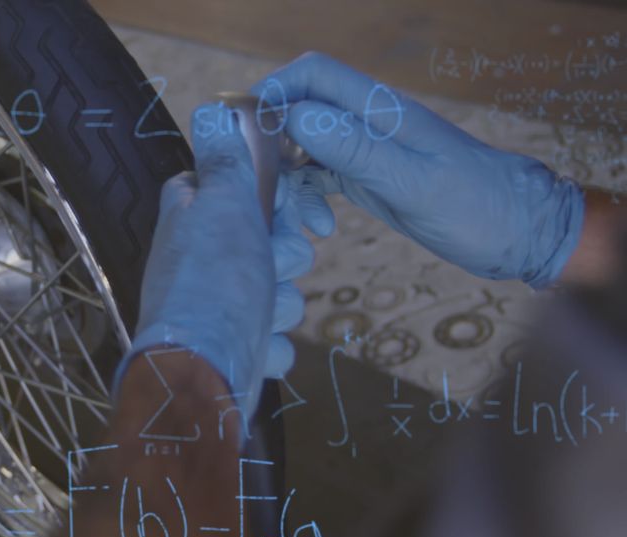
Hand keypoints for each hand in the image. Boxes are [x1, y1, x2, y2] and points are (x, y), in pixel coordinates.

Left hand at [116, 103, 314, 420]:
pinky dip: (271, 343)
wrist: (204, 373)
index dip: (270, 197)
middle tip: (271, 264)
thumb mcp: (222, 203)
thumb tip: (210, 109)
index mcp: (192, 217)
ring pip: (280, 289)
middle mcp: (200, 259)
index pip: (239, 189)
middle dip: (284, 257)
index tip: (281, 207)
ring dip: (280, 303)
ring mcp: (218, 305)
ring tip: (258, 313)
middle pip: (270, 240)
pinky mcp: (235, 347)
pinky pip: (275, 334)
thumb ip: (223, 158)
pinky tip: (256, 345)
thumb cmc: (214, 282)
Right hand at [255, 52, 584, 287]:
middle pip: (300, 107)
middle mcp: (368, 124)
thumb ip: (356, 149)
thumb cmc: (477, 205)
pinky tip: (316, 223)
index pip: (313, 74)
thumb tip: (295, 116)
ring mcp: (366, 151)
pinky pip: (320, 176)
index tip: (247, 132)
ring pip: (303, 145)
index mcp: (380, 111)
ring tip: (291, 214)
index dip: (274, 91)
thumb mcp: (414, 182)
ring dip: (286, 175)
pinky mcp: (367, 178)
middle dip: (270, 139)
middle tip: (255, 182)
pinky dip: (307, 196)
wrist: (519, 233)